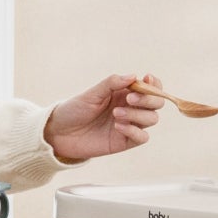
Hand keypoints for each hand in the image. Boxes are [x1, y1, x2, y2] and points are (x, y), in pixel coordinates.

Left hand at [42, 74, 163, 162]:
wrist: (60, 132)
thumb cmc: (75, 109)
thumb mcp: (92, 93)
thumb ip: (112, 83)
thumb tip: (134, 76)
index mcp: (125, 93)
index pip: (150, 87)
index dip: (154, 83)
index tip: (147, 78)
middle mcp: (131, 108)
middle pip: (156, 104)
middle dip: (148, 99)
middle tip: (128, 98)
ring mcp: (129, 125)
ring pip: (151, 119)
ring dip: (137, 114)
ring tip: (115, 114)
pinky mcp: (124, 141)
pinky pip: (142, 137)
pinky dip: (134, 131)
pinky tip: (118, 126)